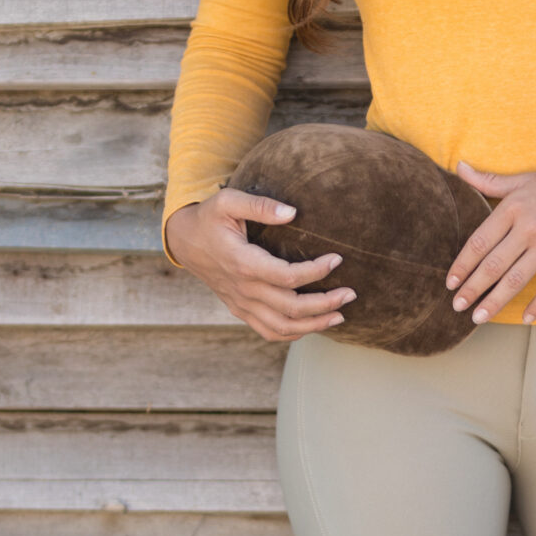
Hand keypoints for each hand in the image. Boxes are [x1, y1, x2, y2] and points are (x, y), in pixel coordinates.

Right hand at [164, 186, 354, 342]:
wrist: (184, 241)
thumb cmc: (210, 218)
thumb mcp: (229, 201)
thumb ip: (261, 205)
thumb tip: (292, 213)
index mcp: (243, 263)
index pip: (288, 277)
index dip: (316, 271)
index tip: (337, 259)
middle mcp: (243, 289)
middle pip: (291, 307)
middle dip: (326, 303)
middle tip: (351, 293)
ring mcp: (241, 303)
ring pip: (282, 326)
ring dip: (314, 324)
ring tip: (340, 316)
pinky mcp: (240, 309)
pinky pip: (268, 331)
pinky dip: (293, 333)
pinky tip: (313, 325)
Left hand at [446, 160, 535, 324]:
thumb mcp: (521, 180)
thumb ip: (488, 180)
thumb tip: (459, 167)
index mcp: (512, 208)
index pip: (479, 242)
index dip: (462, 265)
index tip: (450, 283)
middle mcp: (527, 228)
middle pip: (492, 265)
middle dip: (472, 289)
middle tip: (457, 306)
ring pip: (516, 280)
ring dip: (495, 301)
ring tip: (479, 317)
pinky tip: (526, 318)